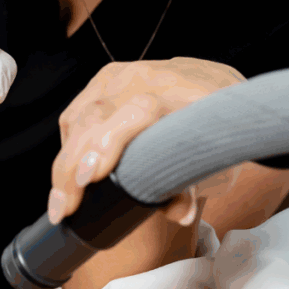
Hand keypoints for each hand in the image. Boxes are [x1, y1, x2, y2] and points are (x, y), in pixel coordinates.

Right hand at [48, 57, 246, 225]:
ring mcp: (123, 75)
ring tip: (62, 200)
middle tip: (64, 208)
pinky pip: (74, 115)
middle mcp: (149, 79)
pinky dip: (68, 145)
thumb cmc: (221, 136)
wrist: (226, 97)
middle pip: (95, 118)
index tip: (91, 177)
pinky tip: (71, 171)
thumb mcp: (217, 165)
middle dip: (71, 167)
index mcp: (184, 96)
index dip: (110, 141)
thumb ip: (192, 187)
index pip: (139, 111)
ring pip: (78, 118)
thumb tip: (179, 213)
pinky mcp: (105, 80)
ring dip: (65, 162)